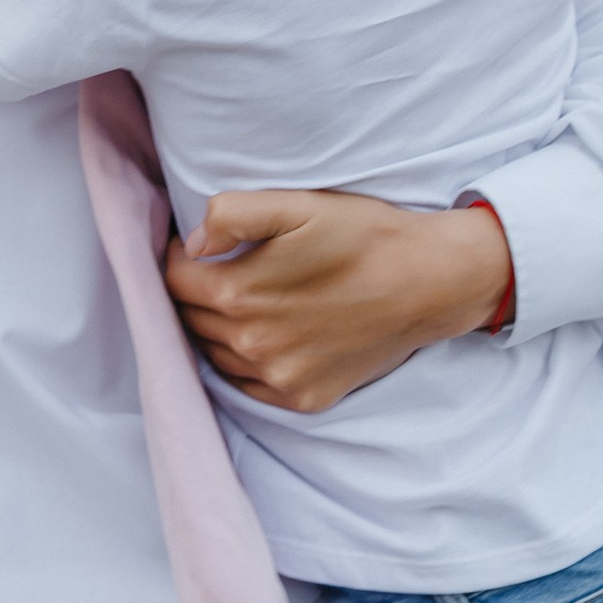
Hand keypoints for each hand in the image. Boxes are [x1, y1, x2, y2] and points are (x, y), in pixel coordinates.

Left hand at [165, 191, 511, 411]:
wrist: (430, 283)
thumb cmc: (364, 236)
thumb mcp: (299, 204)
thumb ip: (232, 214)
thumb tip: (193, 242)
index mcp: (239, 293)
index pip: (173, 279)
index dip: (178, 256)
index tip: (196, 244)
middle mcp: (251, 344)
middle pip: (190, 318)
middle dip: (195, 291)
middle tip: (218, 268)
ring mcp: (277, 377)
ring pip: (214, 353)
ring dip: (216, 327)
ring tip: (245, 299)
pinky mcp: (302, 398)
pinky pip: (248, 384)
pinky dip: (246, 362)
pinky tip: (267, 335)